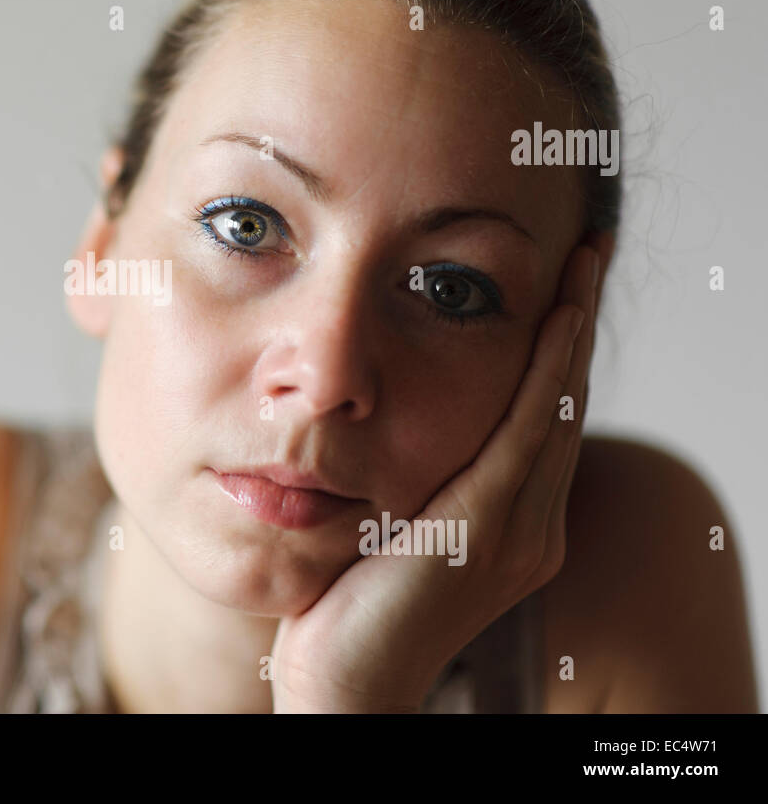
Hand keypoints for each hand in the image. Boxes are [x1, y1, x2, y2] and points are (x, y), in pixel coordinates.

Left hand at [271, 244, 600, 712]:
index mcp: (515, 525)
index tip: (562, 282)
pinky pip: (528, 433)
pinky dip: (547, 373)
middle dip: (577, 322)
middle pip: (564, 403)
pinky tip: (556, 320)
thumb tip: (384, 419)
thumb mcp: (391, 522)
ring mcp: (520, 531)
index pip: (545, 418)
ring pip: (557, 407)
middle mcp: (533, 527)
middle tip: (588, 250)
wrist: (343, 680)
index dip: (559, 349)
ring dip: (571, 328)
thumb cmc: (349, 603)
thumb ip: (413, 478)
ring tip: (581, 263)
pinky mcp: (489, 530)